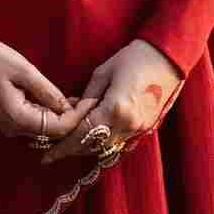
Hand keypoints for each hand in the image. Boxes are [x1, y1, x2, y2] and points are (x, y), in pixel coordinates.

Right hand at [0, 36, 99, 143]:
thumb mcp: (25, 71)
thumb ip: (48, 91)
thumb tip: (68, 107)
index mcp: (19, 119)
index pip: (58, 128)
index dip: (77, 117)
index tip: (91, 102)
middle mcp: (15, 129)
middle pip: (53, 132)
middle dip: (72, 119)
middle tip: (88, 100)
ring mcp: (10, 125)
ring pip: (45, 128)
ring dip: (61, 116)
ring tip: (77, 99)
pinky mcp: (9, 118)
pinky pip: (36, 121)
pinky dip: (49, 113)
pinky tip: (58, 99)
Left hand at [42, 37, 183, 164]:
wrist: (167, 58)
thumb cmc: (133, 58)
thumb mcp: (103, 73)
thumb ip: (87, 97)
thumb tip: (72, 112)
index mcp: (116, 110)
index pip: (83, 136)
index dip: (63, 147)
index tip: (47, 156)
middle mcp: (129, 126)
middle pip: (94, 146)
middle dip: (72, 150)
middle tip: (52, 151)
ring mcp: (140, 129)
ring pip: (106, 147)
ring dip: (87, 147)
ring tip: (67, 144)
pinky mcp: (146, 128)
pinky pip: (118, 141)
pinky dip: (102, 142)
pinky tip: (90, 136)